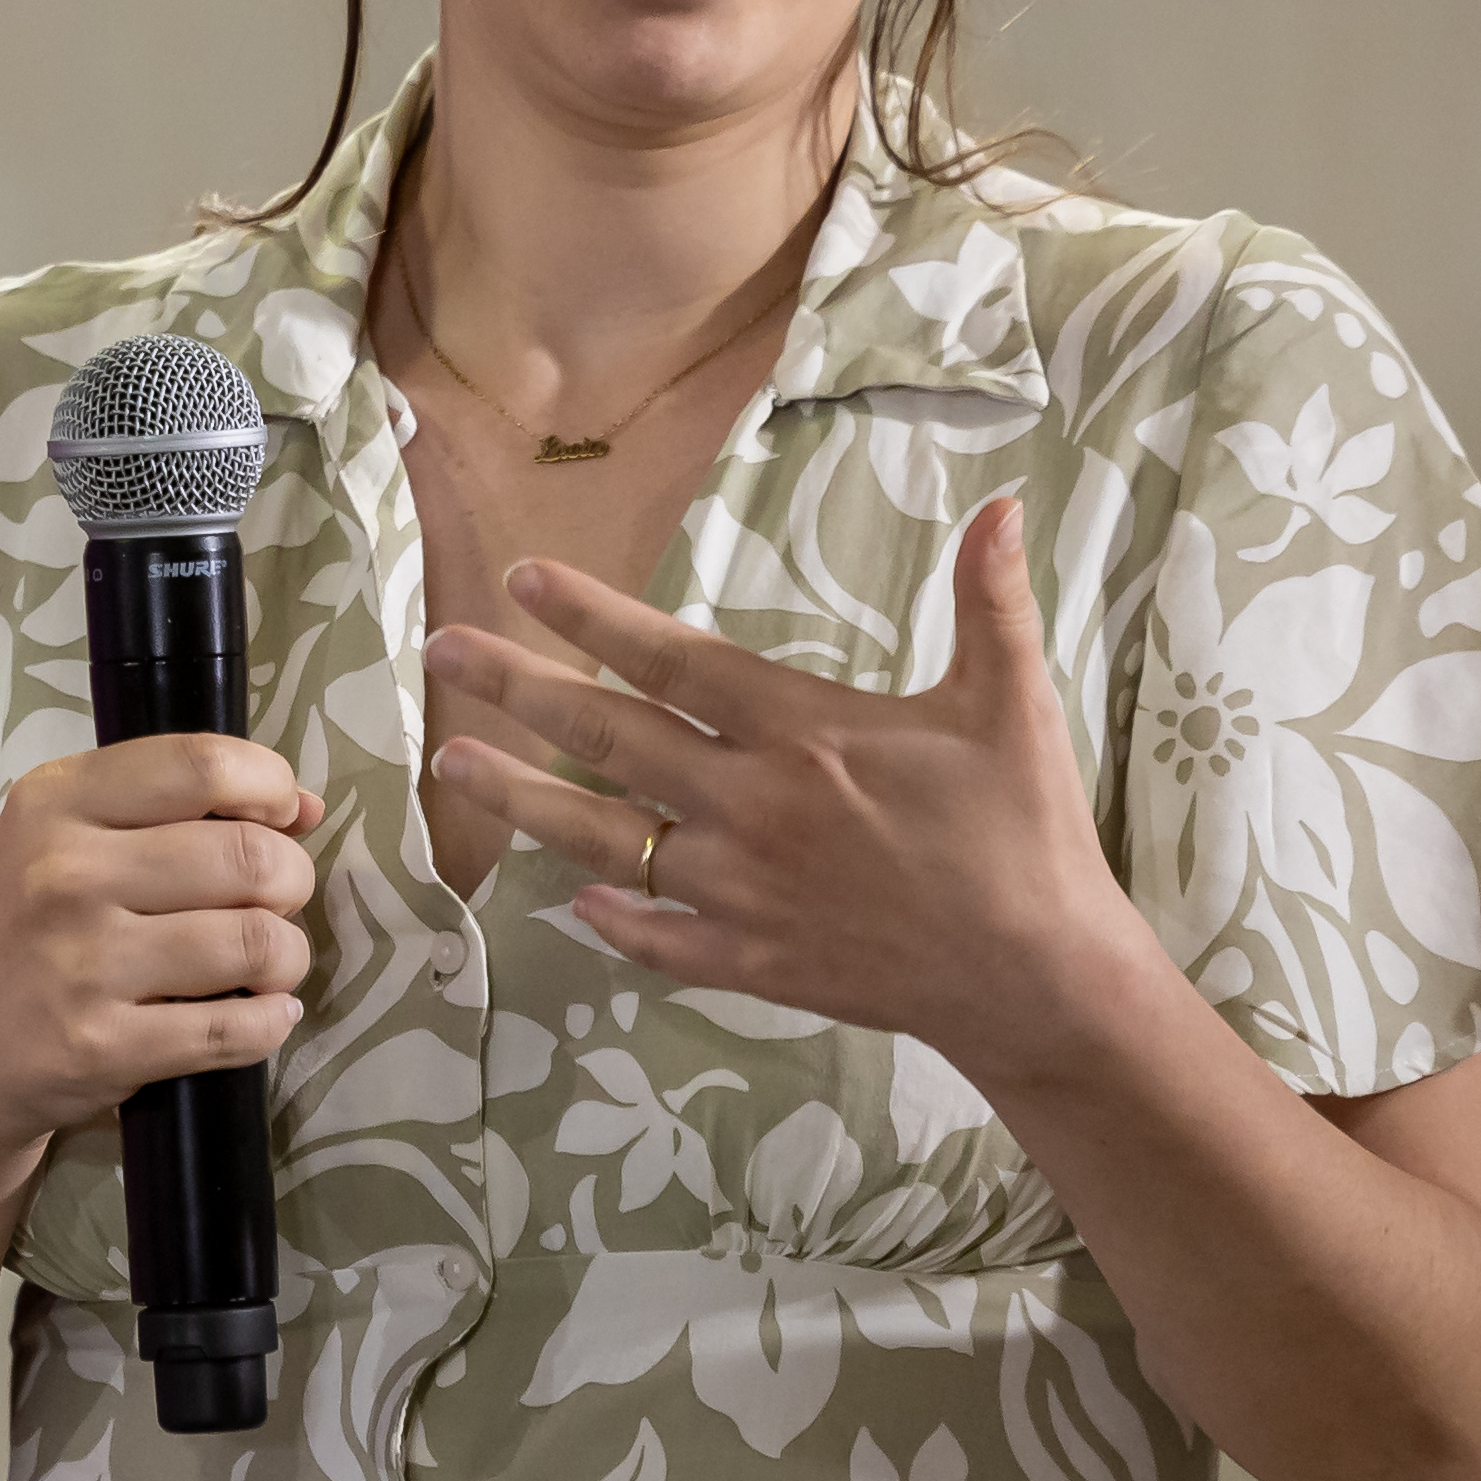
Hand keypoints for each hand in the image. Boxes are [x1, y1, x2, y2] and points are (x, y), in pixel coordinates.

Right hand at [0, 734, 323, 1156]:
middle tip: (275, 900)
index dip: (268, 786)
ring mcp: (83, 964)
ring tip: (268, 962)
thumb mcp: (65, 837)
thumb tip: (305, 806)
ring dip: (286, 956)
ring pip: (255, 942)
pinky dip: (271, 1022)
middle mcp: (64, 874)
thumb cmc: (26, 931)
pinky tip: (259, 1014)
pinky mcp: (103, 1046)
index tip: (280, 815)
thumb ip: (176, 806)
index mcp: (56, 802)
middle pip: (247, 856)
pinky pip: (237, 1029)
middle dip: (290, 880)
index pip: (201, 766)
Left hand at [421, 497, 1155, 1075]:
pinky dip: (612, 917)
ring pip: (606, 837)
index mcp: (802, 732)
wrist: (1039, 980)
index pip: (672, 659)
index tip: (524, 578)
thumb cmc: (1026, 833)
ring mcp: (741, 892)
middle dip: (517, 689)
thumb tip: (1000, 500)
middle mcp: (750, 806)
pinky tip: (569, 898)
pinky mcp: (753, 962)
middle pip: (610, 737)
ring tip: (454, 762)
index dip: (592, 615)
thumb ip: (989, 602)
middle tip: (441, 652)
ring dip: (525, 798)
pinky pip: (659, 939)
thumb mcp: (1011, 706)